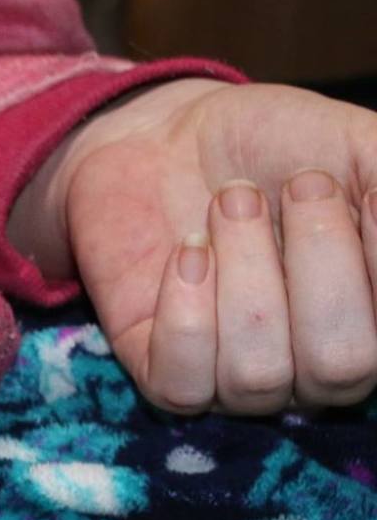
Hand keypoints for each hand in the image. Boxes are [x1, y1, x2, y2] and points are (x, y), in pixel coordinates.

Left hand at [11, 77, 376, 413]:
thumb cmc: (277, 147)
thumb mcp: (364, 152)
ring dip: (246, 273)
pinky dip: (186, 314)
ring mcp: (237, 380)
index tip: (361, 189)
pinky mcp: (164, 377)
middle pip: (340, 366)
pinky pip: (183, 385)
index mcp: (373, 318)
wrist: (166, 134)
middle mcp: (313, 365)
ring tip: (231, 202)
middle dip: (320, 263)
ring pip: (257, 374)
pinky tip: (188, 252)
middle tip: (298, 186)